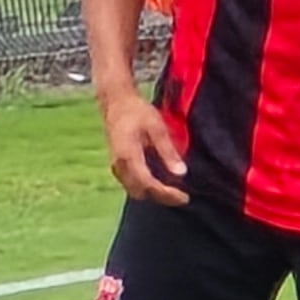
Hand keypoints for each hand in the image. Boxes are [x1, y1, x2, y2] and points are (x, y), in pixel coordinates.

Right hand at [99, 85, 189, 206]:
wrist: (115, 102)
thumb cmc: (137, 111)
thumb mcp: (157, 128)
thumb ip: (167, 152)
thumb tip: (181, 174)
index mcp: (128, 156)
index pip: (148, 184)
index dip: (167, 194)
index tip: (184, 197)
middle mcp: (119, 165)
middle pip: (140, 193)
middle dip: (161, 198)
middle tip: (182, 197)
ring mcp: (116, 166)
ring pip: (135, 191)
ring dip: (153, 194)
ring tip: (173, 191)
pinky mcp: (117, 165)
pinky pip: (131, 184)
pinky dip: (146, 188)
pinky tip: (160, 182)